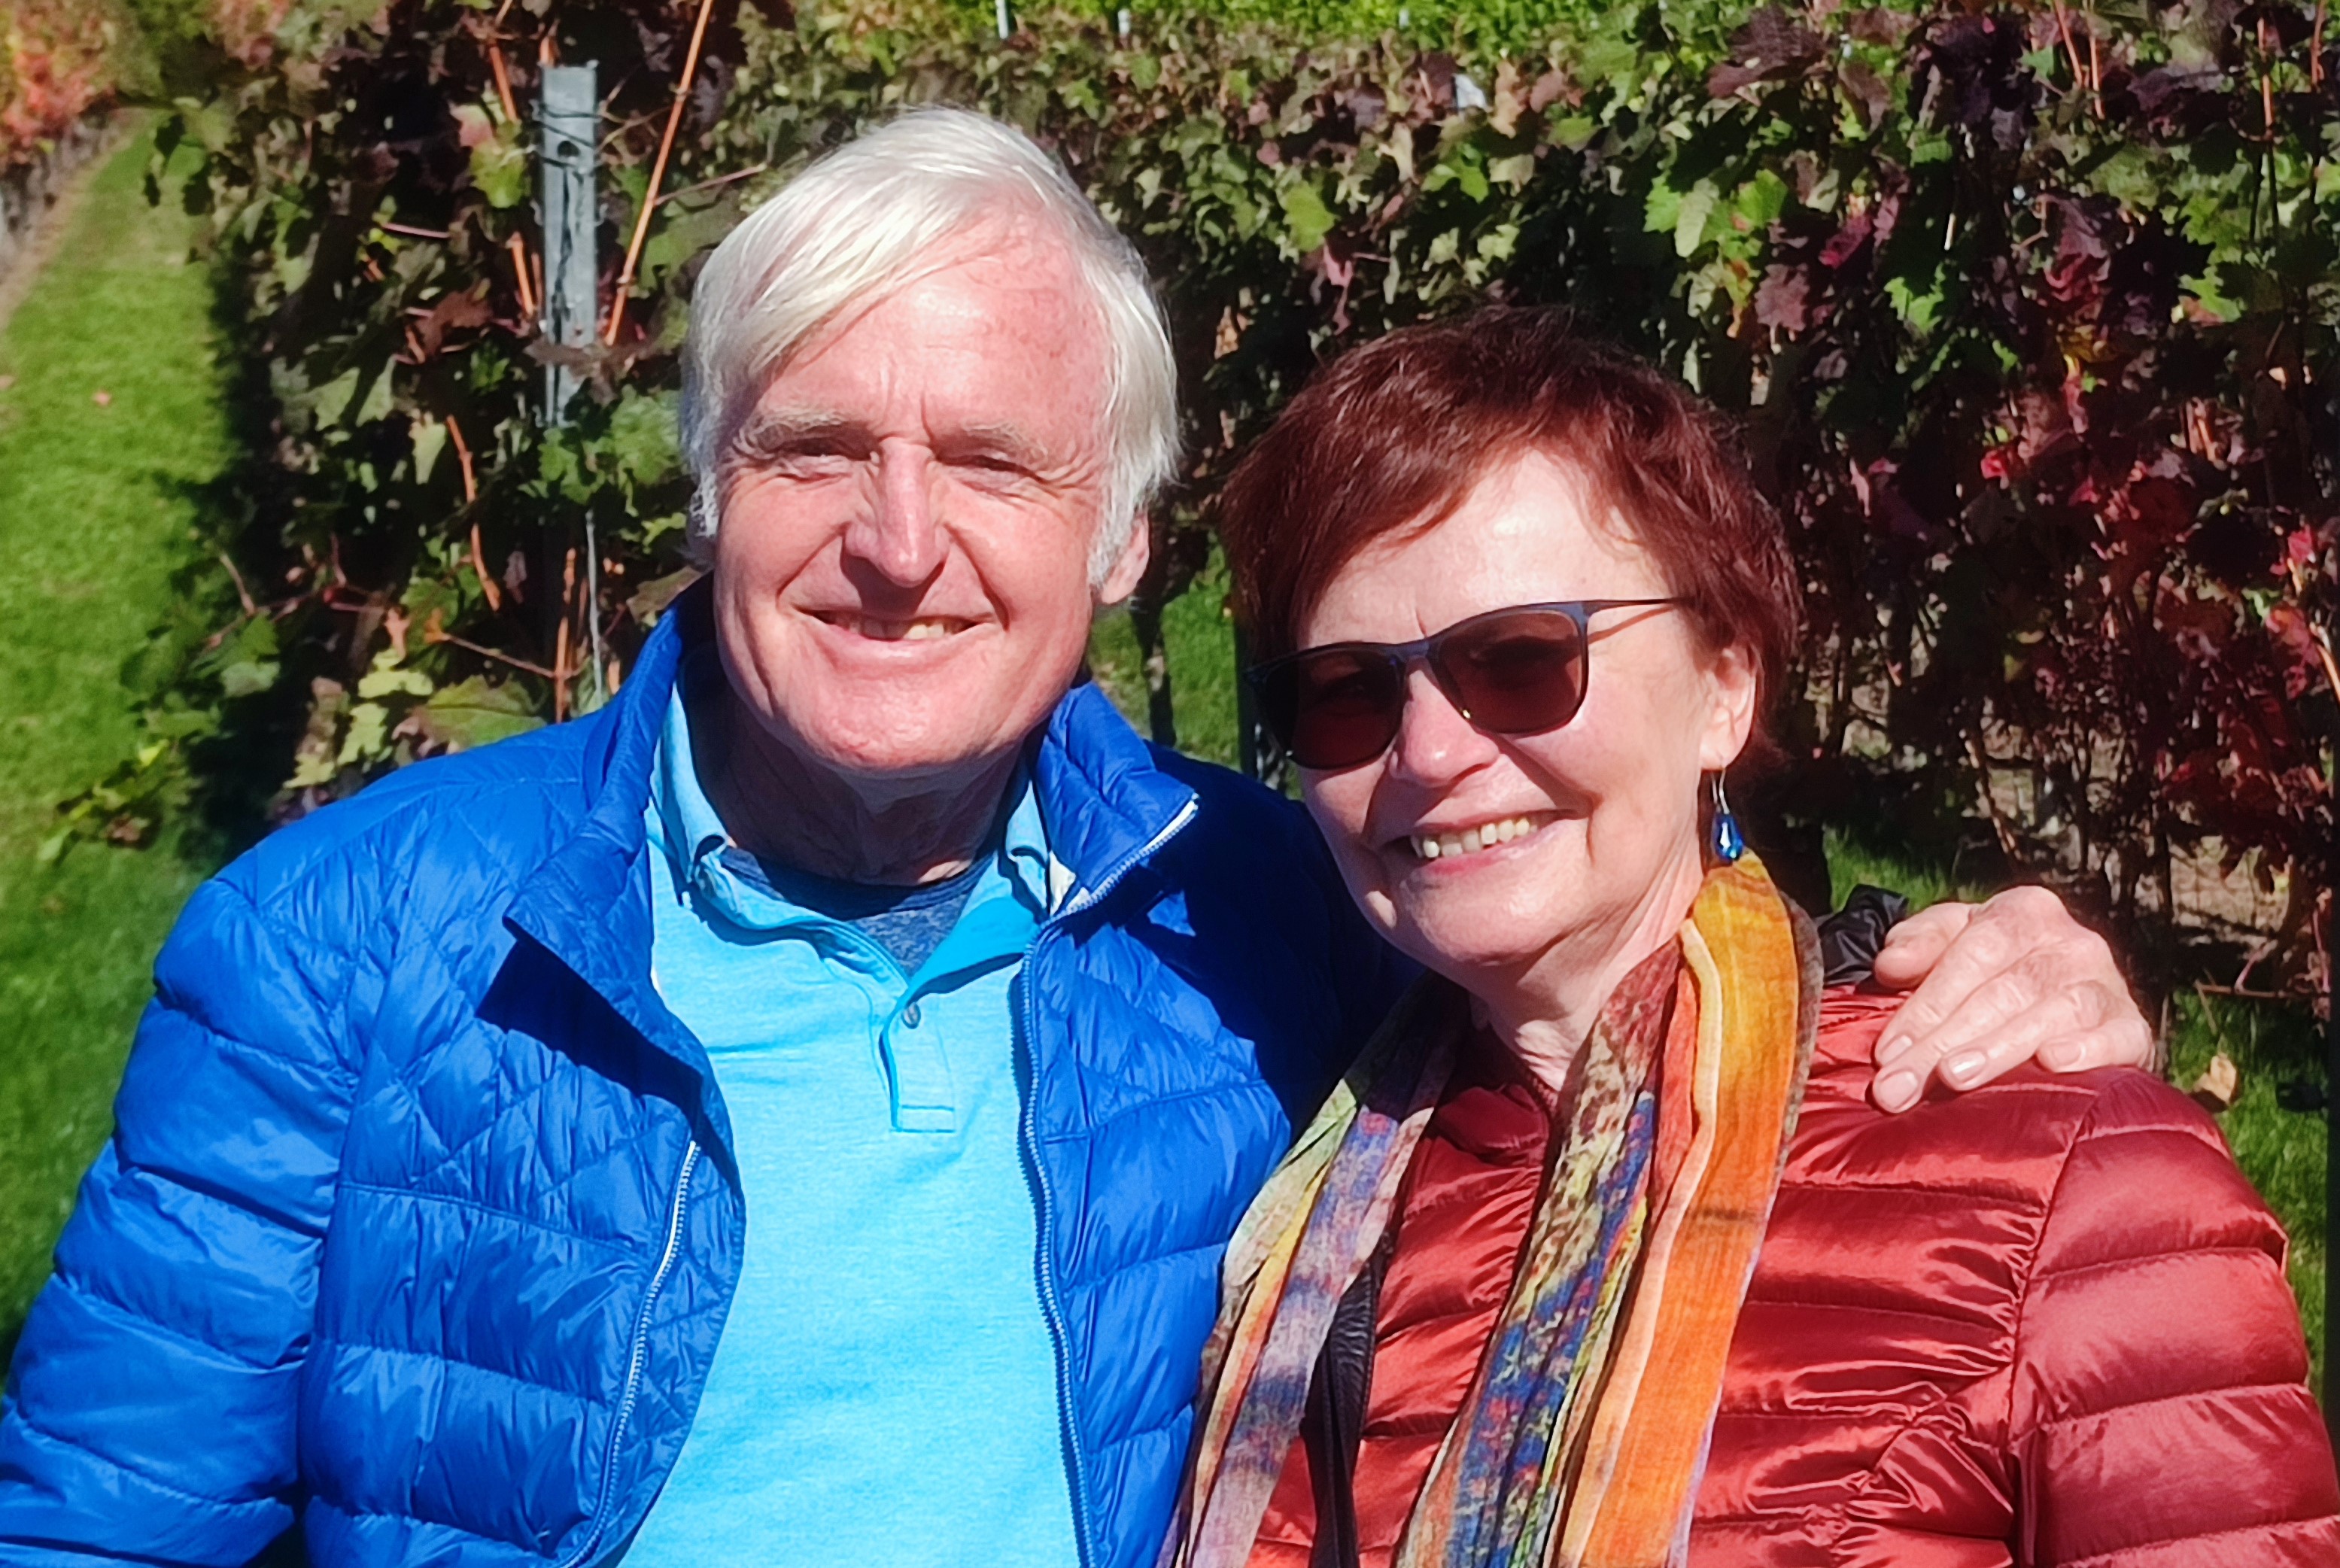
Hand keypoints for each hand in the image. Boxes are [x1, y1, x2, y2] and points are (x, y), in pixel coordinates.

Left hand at [1866, 885, 2155, 1112]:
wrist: (2074, 1007)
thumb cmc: (1995, 973)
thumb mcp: (1953, 944)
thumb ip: (1919, 944)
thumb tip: (1890, 964)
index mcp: (2025, 912)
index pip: (1972, 952)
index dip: (1926, 1002)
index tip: (1886, 1050)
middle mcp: (2073, 942)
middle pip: (2002, 991)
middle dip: (1942, 1042)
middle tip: (1899, 1087)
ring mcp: (2109, 984)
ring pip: (2052, 1013)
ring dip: (1999, 1048)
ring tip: (1955, 1077)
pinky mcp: (2134, 1029)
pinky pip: (2116, 1037)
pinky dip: (2087, 1049)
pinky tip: (2052, 1064)